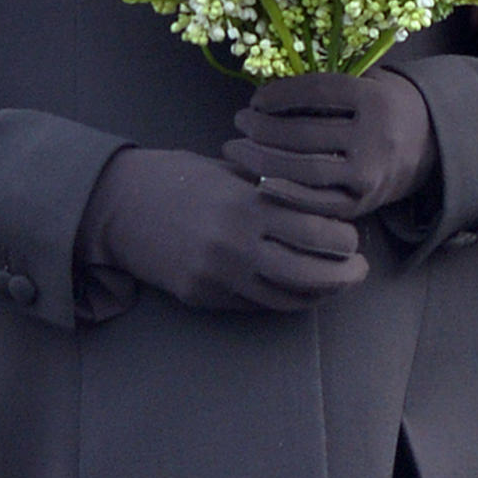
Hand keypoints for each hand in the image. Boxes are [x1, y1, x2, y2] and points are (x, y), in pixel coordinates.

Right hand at [77, 147, 367, 312]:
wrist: (118, 204)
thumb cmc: (176, 176)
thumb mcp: (227, 171)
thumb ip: (269, 188)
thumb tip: (319, 202)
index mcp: (245, 204)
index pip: (314, 228)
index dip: (344, 237)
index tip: (355, 235)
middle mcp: (235, 244)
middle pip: (309, 270)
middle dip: (344, 272)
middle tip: (359, 266)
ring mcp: (218, 275)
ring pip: (287, 298)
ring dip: (321, 294)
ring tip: (337, 283)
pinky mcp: (203, 296)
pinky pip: (257, 306)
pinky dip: (286, 302)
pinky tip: (300, 293)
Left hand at [222, 67, 437, 217]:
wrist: (431, 144)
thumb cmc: (386, 105)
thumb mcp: (368, 81)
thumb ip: (328, 85)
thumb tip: (270, 90)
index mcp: (374, 99)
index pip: (316, 93)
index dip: (279, 95)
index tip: (255, 99)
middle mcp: (374, 137)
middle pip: (304, 134)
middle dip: (262, 129)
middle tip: (239, 122)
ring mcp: (368, 174)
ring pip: (305, 169)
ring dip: (263, 160)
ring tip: (238, 149)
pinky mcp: (362, 203)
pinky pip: (316, 202)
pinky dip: (285, 192)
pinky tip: (261, 180)